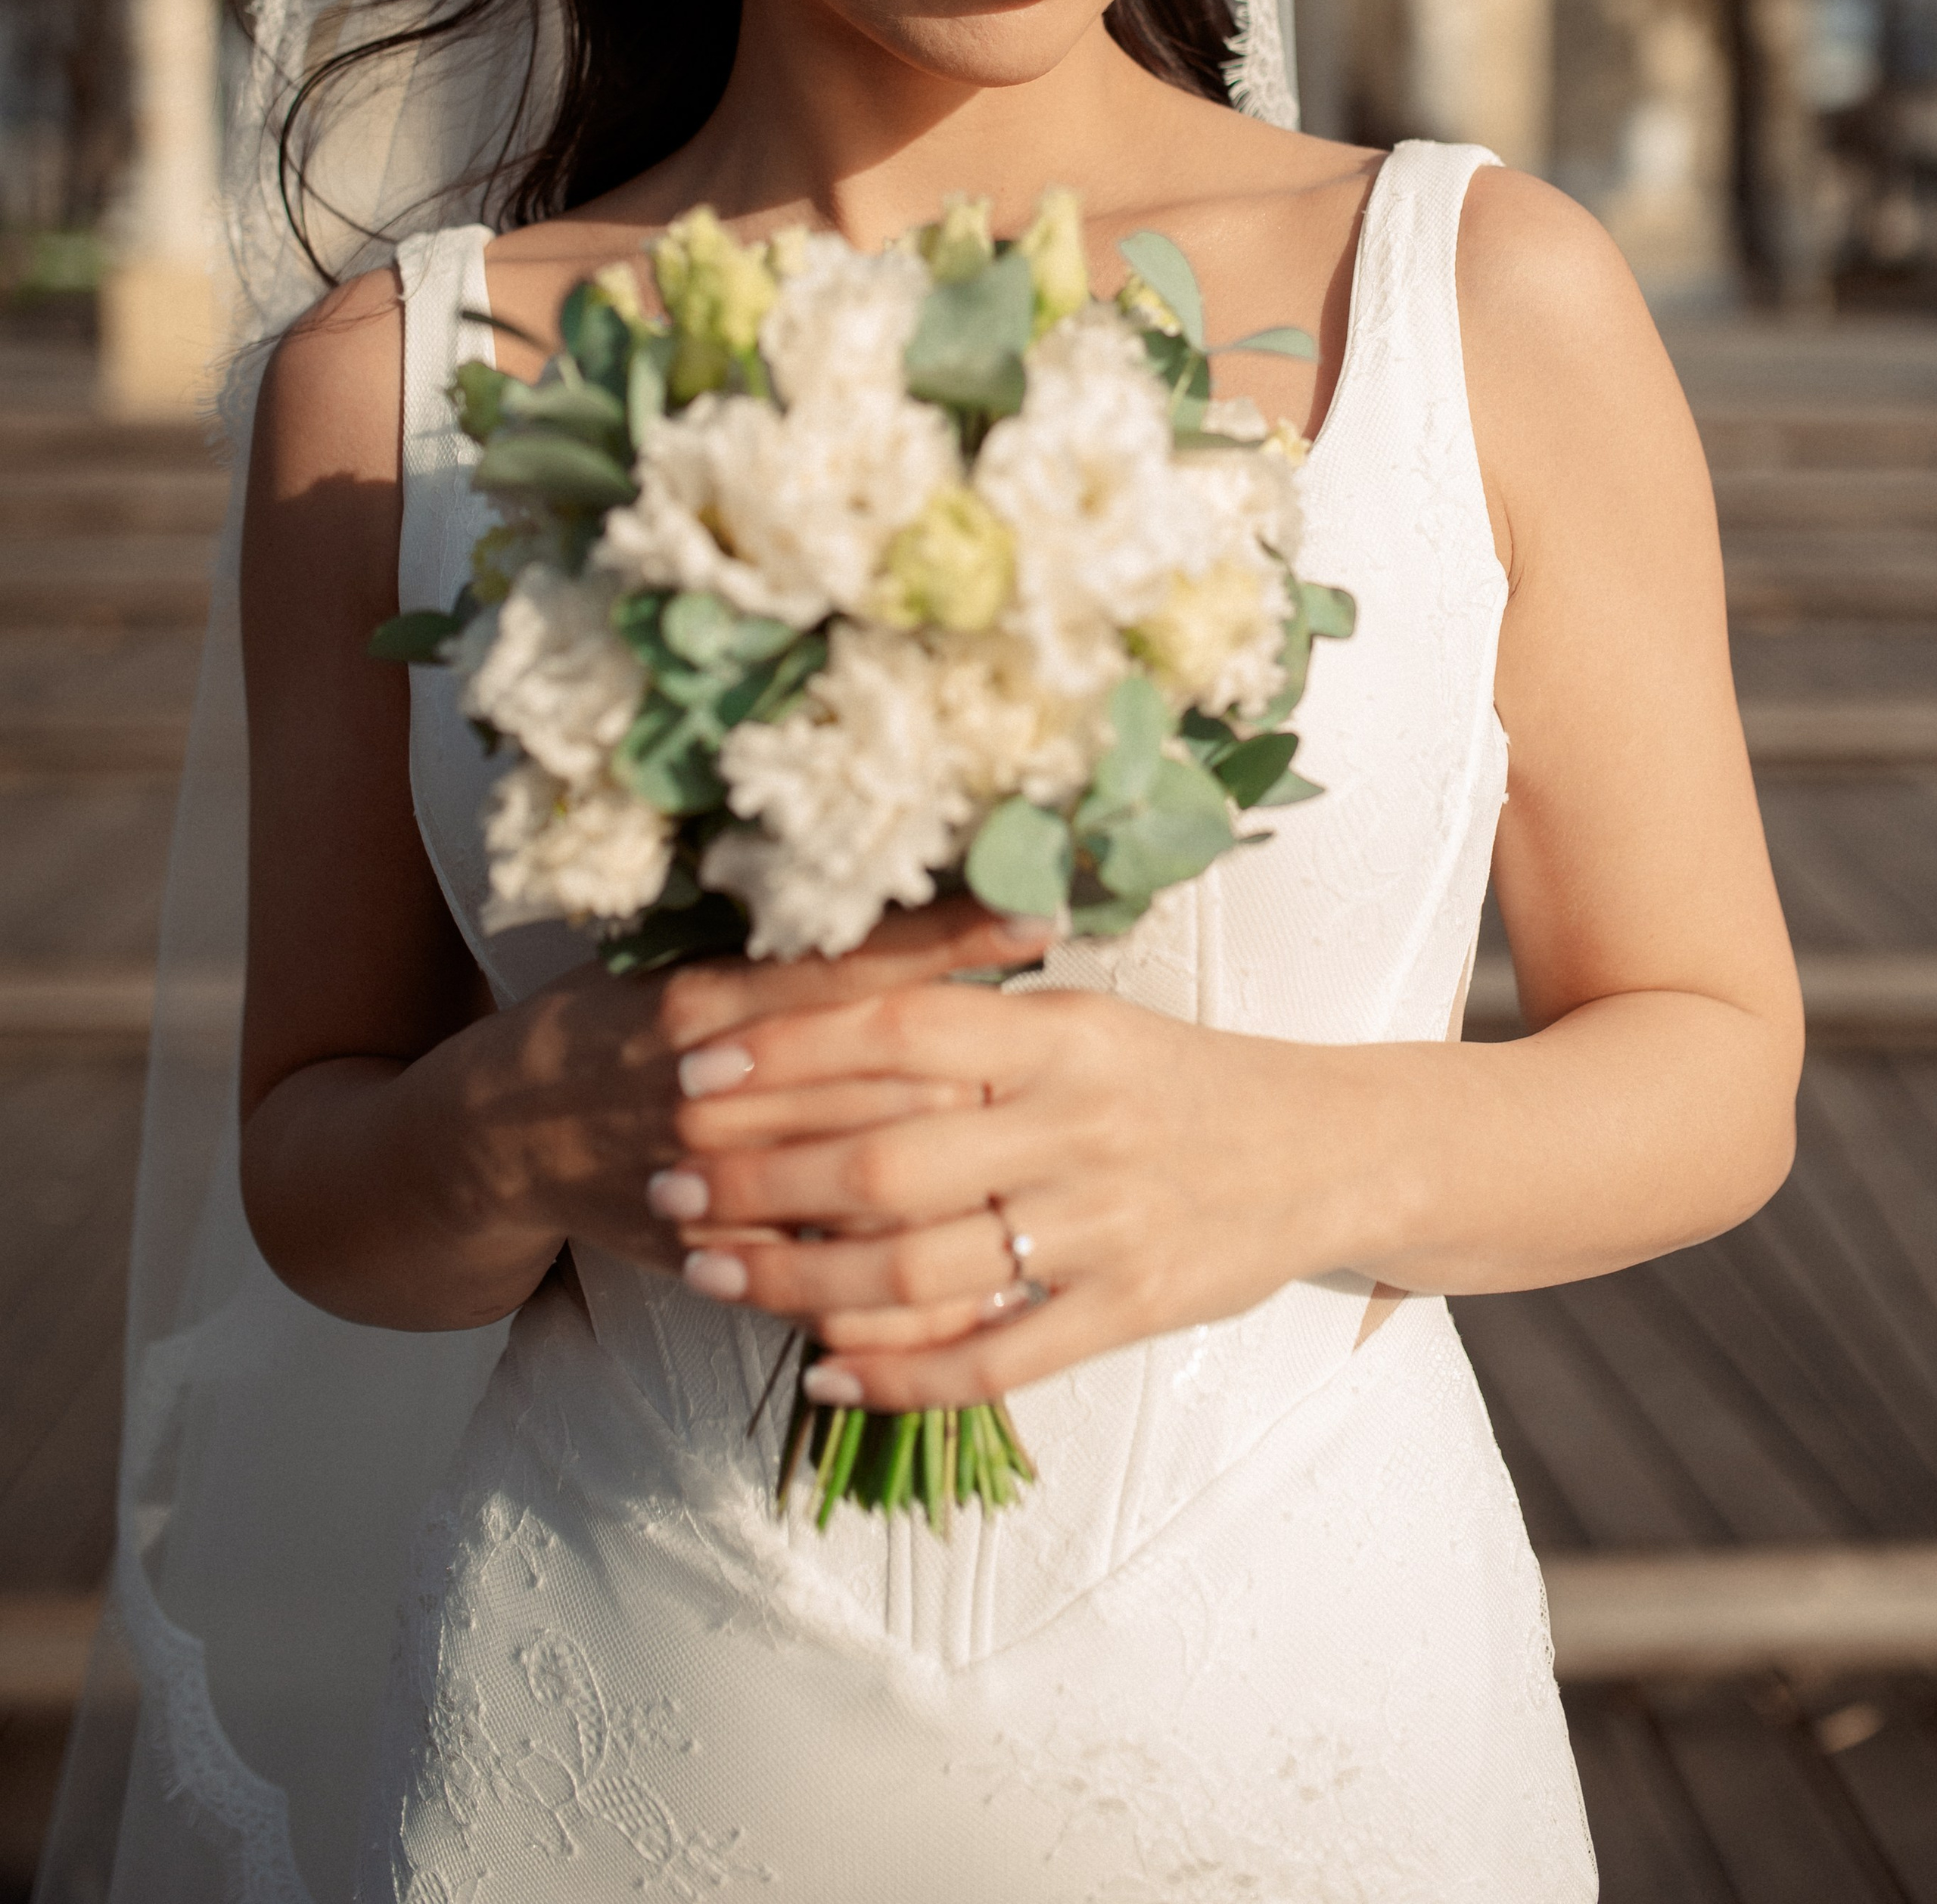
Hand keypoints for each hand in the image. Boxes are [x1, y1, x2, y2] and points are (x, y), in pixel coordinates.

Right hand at [424, 899, 1047, 1284]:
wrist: (498, 1142)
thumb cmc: (600, 1023)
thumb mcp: (670, 957)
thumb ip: (776, 945)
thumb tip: (900, 890)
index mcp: (703, 998)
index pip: (853, 964)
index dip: (952, 937)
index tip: (1045, 910)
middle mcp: (711, 1088)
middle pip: (882, 1074)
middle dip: (990, 1059)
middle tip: (1095, 1041)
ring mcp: (718, 1183)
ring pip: (869, 1174)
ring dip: (972, 1156)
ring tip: (1069, 1133)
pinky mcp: (723, 1253)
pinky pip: (836, 1268)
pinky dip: (916, 1263)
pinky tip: (998, 1247)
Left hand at [661, 982, 1352, 1407]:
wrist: (1330, 1149)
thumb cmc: (1179, 1077)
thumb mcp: (1084, 1017)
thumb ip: (972, 1012)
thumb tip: (828, 999)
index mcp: (1060, 1033)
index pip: (898, 1030)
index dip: (785, 1051)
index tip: (694, 1070)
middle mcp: (1074, 1125)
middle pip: (885, 1160)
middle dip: (757, 1178)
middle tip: (665, 1185)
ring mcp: (1100, 1226)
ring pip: (919, 1270)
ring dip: (797, 1280)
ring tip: (711, 1273)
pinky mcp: (1126, 1311)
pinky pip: (992, 1357)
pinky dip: (898, 1375)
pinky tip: (822, 1374)